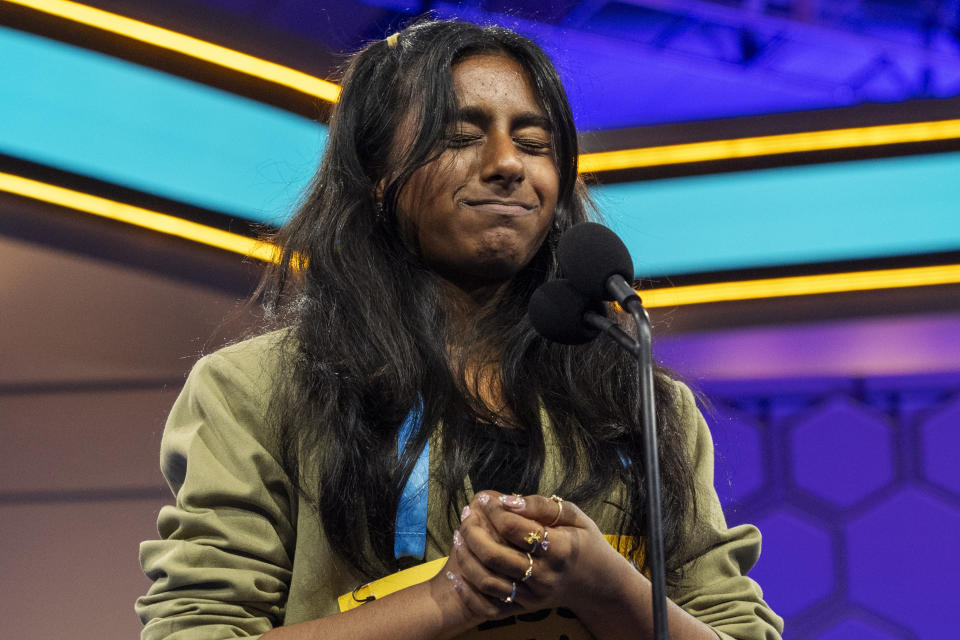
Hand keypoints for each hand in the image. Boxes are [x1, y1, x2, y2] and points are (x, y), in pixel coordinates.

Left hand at [450, 491, 639, 617]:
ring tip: (458, 535)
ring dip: (465, 557)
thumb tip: (507, 500)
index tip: (482, 499)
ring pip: (487, 581)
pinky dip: (468, 591)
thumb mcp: (573, 515)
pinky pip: (489, 605)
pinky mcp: (524, 609)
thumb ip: (541, 506)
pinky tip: (456, 573)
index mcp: (558, 549)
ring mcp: (533, 596)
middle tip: (465, 513)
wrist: (597, 584)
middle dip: (472, 531)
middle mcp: (544, 576)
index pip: (514, 528)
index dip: (493, 511)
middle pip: (495, 555)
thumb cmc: (584, 542)